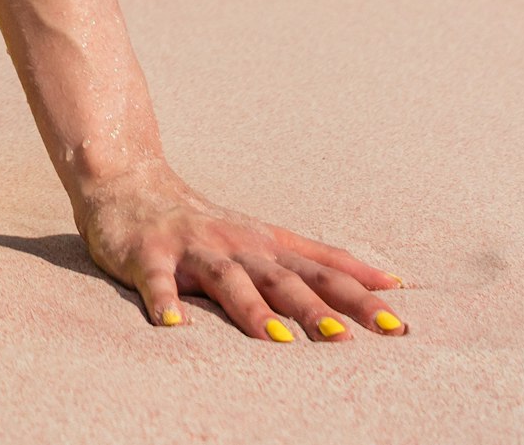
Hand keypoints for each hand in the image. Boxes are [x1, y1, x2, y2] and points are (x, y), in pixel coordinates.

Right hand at [73, 160, 406, 341]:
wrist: (129, 184)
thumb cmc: (208, 224)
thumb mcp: (268, 238)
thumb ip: (323, 262)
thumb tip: (392, 283)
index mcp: (267, 244)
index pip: (323, 271)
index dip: (359, 296)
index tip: (395, 323)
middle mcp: (236, 244)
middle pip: (281, 278)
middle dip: (315, 308)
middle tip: (345, 339)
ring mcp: (193, 248)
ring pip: (228, 280)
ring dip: (253, 310)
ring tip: (277, 340)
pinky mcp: (148, 256)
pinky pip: (157, 282)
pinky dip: (166, 303)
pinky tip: (174, 327)